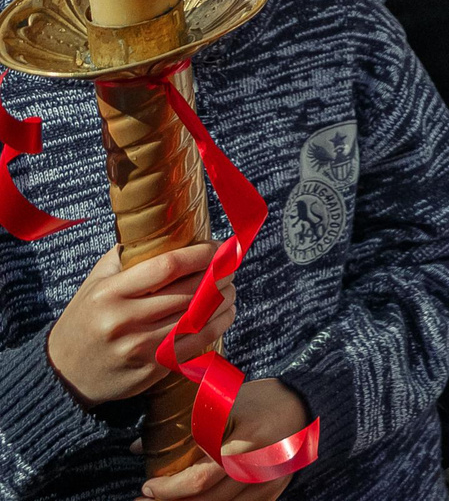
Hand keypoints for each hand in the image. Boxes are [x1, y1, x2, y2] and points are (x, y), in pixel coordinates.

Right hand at [45, 242, 230, 406]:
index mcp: (110, 292)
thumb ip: (127, 257)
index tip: (219, 246)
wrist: (63, 374)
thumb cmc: (85, 319)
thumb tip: (168, 229)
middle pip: (188, 291)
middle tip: (231, 266)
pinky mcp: (150, 368)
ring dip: (223, 300)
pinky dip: (217, 326)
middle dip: (219, 276)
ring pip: (196, 318)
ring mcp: (138, 347)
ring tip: (231, 289)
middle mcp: (124, 320)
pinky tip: (225, 314)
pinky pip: (193, 344)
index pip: (168, 265)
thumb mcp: (95, 283)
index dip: (202, 254)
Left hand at [140, 375, 309, 498]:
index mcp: (246, 442)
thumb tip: (139, 448)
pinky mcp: (272, 493)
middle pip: (207, 500)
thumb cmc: (260, 402)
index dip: (170, 489)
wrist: (306, 407)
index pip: (201, 478)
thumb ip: (184, 426)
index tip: (147, 487)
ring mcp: (267, 483)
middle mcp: (258, 467)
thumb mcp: (224, 403)